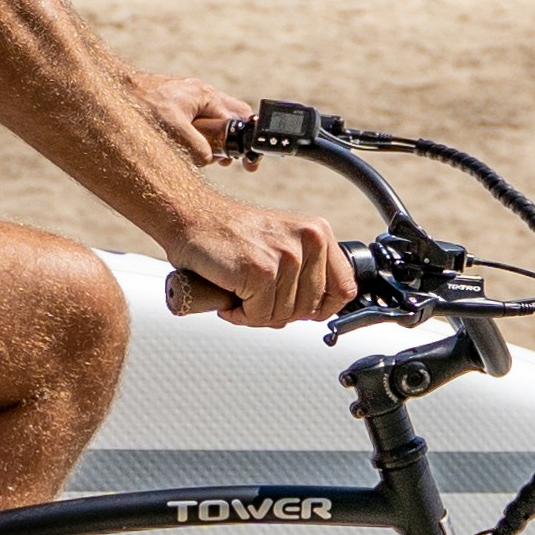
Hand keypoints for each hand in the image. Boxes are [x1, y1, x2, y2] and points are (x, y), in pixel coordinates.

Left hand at [132, 74, 252, 162]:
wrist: (113, 89)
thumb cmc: (141, 104)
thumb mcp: (173, 128)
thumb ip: (196, 145)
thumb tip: (210, 159)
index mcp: (205, 95)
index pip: (238, 119)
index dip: (244, 144)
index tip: (247, 163)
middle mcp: (201, 93)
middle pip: (233, 116)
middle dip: (235, 139)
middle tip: (231, 160)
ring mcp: (189, 97)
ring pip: (216, 119)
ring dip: (217, 139)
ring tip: (210, 157)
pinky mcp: (177, 104)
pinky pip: (198, 120)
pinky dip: (200, 135)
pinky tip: (190, 148)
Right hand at [160, 199, 352, 328]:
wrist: (191, 218)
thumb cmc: (230, 235)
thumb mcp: (282, 242)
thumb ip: (306, 270)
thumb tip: (318, 312)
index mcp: (318, 233)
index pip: (343, 289)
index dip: (319, 309)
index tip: (297, 309)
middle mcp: (308, 240)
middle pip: (311, 309)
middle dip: (280, 314)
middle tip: (254, 300)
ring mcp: (286, 255)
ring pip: (284, 315)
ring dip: (256, 315)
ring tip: (239, 294)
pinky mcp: (261, 271)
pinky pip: (259, 315)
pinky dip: (240, 315)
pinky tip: (229, 298)